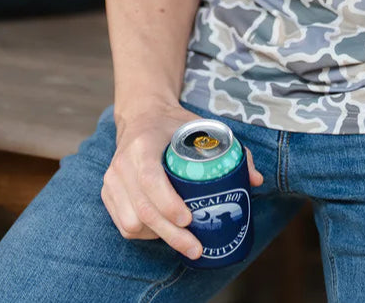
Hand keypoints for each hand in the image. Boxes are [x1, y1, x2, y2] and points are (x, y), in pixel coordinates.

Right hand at [100, 104, 263, 260]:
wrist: (141, 116)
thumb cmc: (174, 125)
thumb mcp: (202, 127)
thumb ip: (232, 149)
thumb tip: (256, 180)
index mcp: (143, 144)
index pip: (150, 178)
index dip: (168, 203)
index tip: (190, 219)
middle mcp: (122, 163)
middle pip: (142, 209)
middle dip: (171, 234)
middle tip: (196, 247)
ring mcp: (112, 180)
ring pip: (132, 223)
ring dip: (159, 236)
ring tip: (182, 237)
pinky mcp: (108, 193)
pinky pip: (125, 226)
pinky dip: (146, 234)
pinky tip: (164, 231)